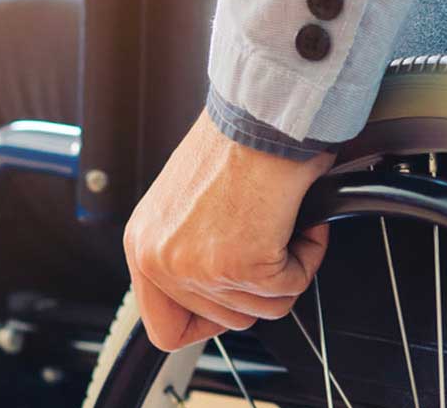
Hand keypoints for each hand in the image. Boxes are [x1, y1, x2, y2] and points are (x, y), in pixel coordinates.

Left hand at [123, 111, 333, 349]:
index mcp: (142, 246)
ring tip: (277, 222)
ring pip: (264, 309)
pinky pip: (291, 287)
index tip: (231, 300)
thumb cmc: (230, 147)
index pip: (163, 328)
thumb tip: (212, 290)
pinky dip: (305, 255)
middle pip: (226, 321)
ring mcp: (198, 268)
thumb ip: (185, 253)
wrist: (258, 118)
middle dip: (257, 287)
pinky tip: (294, 220)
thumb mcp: (181, 207)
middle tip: (264, 239)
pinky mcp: (241, 266)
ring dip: (284, 268)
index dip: (204, 324)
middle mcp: (160, 261)